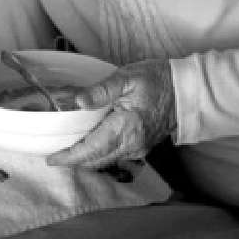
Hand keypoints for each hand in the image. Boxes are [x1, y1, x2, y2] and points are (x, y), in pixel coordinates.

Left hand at [46, 59, 176, 168]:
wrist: (187, 90)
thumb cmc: (158, 79)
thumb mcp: (127, 77)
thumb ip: (101, 90)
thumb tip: (78, 102)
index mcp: (125, 128)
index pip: (91, 150)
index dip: (69, 157)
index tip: (51, 158)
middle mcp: (131, 144)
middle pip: (96, 161)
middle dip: (74, 161)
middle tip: (54, 155)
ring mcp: (138, 148)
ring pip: (106, 161)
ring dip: (87, 159)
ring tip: (69, 151)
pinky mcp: (143, 147)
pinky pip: (116, 157)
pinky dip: (100, 155)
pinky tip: (92, 146)